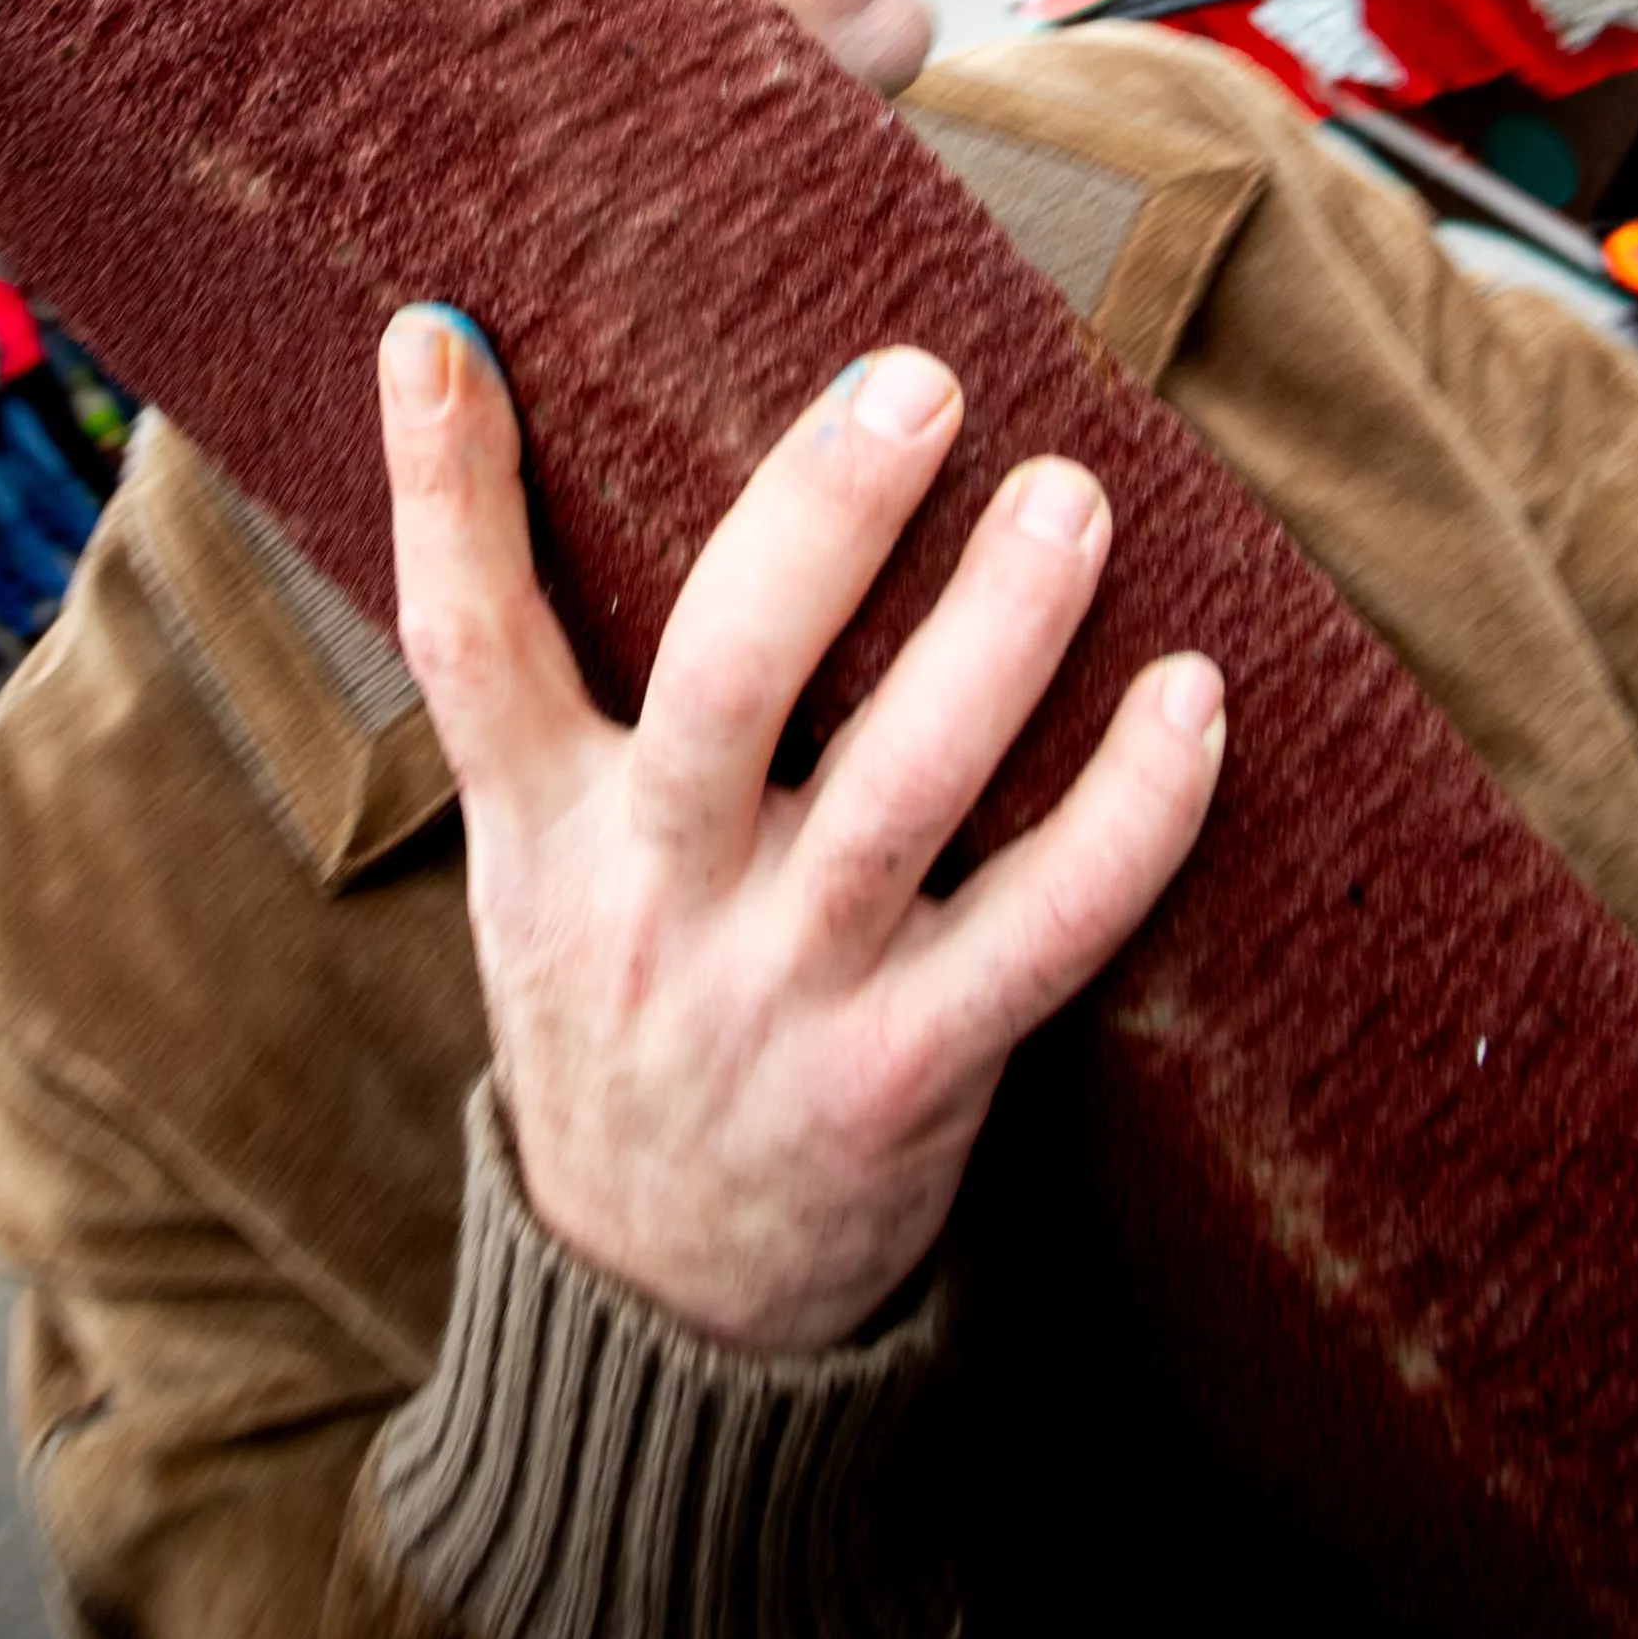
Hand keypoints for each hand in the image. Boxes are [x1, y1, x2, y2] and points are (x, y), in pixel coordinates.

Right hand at [382, 310, 1225, 1354]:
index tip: (444, 335)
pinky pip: (1042, 932)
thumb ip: (540, 684)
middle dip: (820, 523)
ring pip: (901, 790)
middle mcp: (653, 896)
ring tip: (1073, 501)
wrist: (658, 1304)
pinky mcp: (909, 1075)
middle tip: (916, 384)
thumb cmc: (625, 1006)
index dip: (442, 492)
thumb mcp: (537, 860)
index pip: (462, 644)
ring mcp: (784, 988)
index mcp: (543, 826)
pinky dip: (1131, 818)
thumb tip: (513, 426)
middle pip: (722, 683)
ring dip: (998, 635)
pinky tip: (1196, 702)